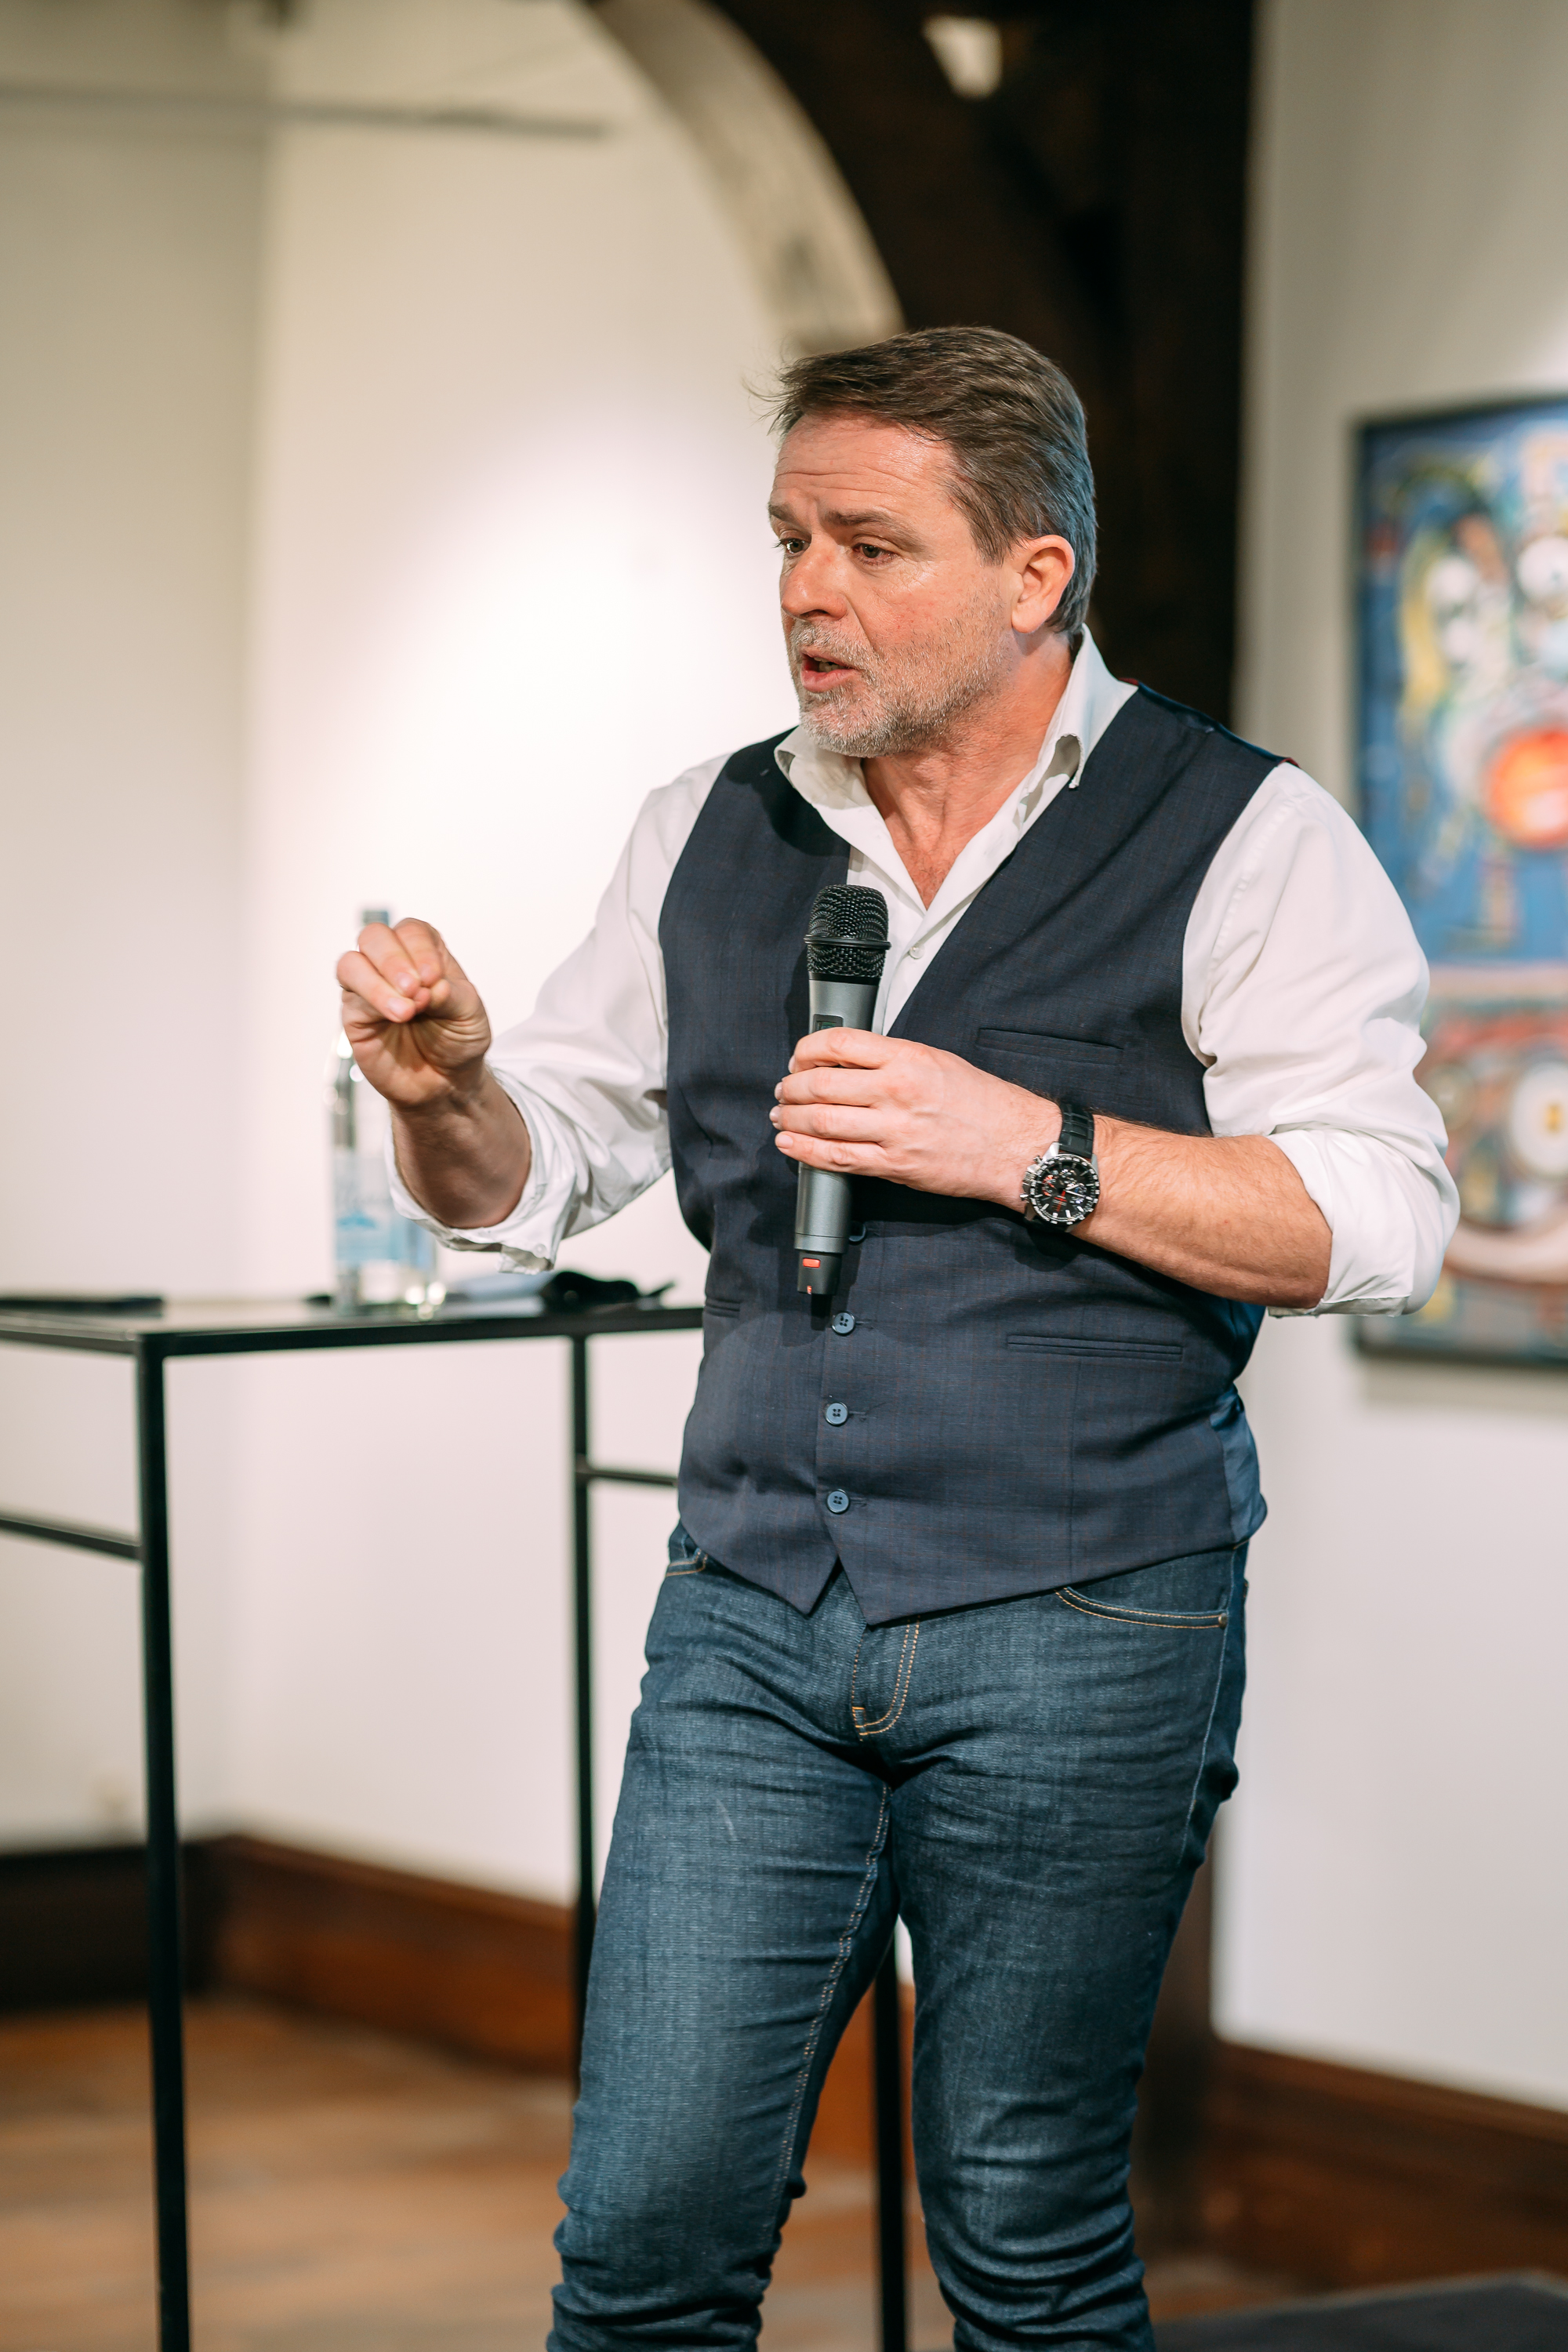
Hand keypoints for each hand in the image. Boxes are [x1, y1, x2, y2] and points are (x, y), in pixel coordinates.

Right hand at [335, 918, 493, 1109]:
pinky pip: (351, 996)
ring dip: (379, 981)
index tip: (435, 978)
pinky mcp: (355, 1014)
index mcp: (424, 954)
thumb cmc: (457, 1040)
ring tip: (407, 1009)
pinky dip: (374, 1000)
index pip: (412, 932)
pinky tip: (398, 1016)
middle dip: (394, 959)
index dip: (421, 949)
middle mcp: (392, 965)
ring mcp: (369, 986)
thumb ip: (451, 995)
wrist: (445, 1082)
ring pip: (352, 962)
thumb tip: (429, 985)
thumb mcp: (470, 1015)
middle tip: (416, 988)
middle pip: (375, 936)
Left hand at [770, 1030, 1056, 1208]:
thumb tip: (845, 1059)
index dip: (806, 1050)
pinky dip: (804, 1151)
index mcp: (908, 1059)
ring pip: (822, 1122)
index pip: (839, 1044)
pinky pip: (837, 1159)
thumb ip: (892, 1058)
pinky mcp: (894, 1165)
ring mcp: (894, 1131)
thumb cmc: (982, 1103)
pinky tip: (790, 1144)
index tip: (799, 1057)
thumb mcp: (938, 1061)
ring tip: (783, 1115)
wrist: (1015, 1145)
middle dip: (792, 1086)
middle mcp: (898, 1092)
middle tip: (785, 1089)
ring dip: (792, 1118)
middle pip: (821, 1084)